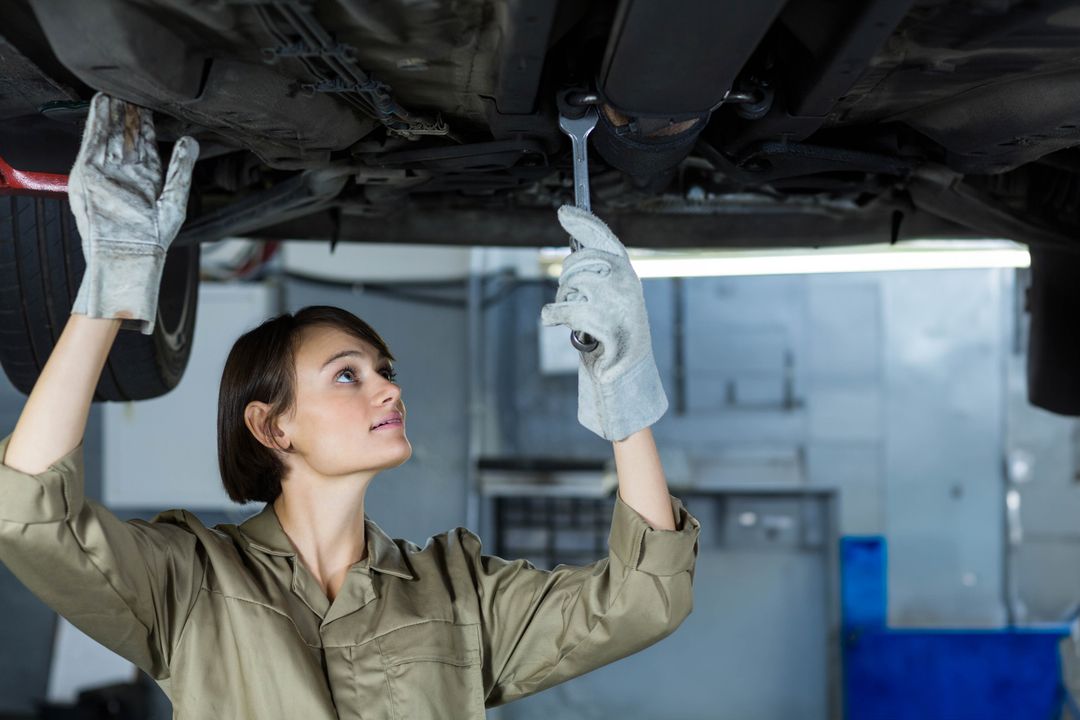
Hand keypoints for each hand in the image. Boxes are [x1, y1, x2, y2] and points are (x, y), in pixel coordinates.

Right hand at [68, 92, 198, 334]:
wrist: (129, 253)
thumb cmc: (154, 236)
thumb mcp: (175, 197)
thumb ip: (181, 167)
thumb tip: (191, 140)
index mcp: (147, 179)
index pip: (146, 145)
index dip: (146, 124)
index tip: (149, 103)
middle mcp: (126, 174)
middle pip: (125, 136)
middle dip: (127, 114)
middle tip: (129, 89)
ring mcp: (107, 173)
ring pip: (109, 136)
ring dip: (111, 113)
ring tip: (113, 90)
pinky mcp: (89, 174)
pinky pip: (92, 143)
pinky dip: (95, 123)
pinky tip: (100, 104)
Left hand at [541, 205, 667, 440]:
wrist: (628, 369)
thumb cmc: (614, 330)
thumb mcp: (608, 296)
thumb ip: (596, 271)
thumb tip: (574, 243)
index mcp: (625, 271)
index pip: (603, 238)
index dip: (582, 222)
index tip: (563, 210)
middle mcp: (624, 280)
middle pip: (577, 263)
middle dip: (566, 279)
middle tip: (570, 297)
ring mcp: (615, 299)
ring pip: (569, 286)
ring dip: (563, 300)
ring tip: (575, 317)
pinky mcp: (603, 321)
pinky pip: (563, 309)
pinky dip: (553, 314)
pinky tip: (554, 319)